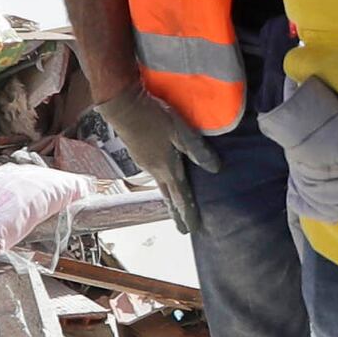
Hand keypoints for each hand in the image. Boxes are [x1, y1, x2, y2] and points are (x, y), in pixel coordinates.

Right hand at [94, 83, 219, 235]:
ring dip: (169, 197)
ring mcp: (144, 162)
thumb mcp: (180, 130)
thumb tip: (215, 169)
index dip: (188, 212)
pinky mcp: (137, 154)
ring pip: (160, 185)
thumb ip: (197, 150)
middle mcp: (154, 170)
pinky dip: (162, 182)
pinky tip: (163, 177)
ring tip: (175, 205)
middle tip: (183, 228)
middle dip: (177, 212)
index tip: (192, 230)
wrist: (122, 106)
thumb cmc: (153, 116)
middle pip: (168, 196)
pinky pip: (154, 174)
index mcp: (167, 167)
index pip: (181, 196)